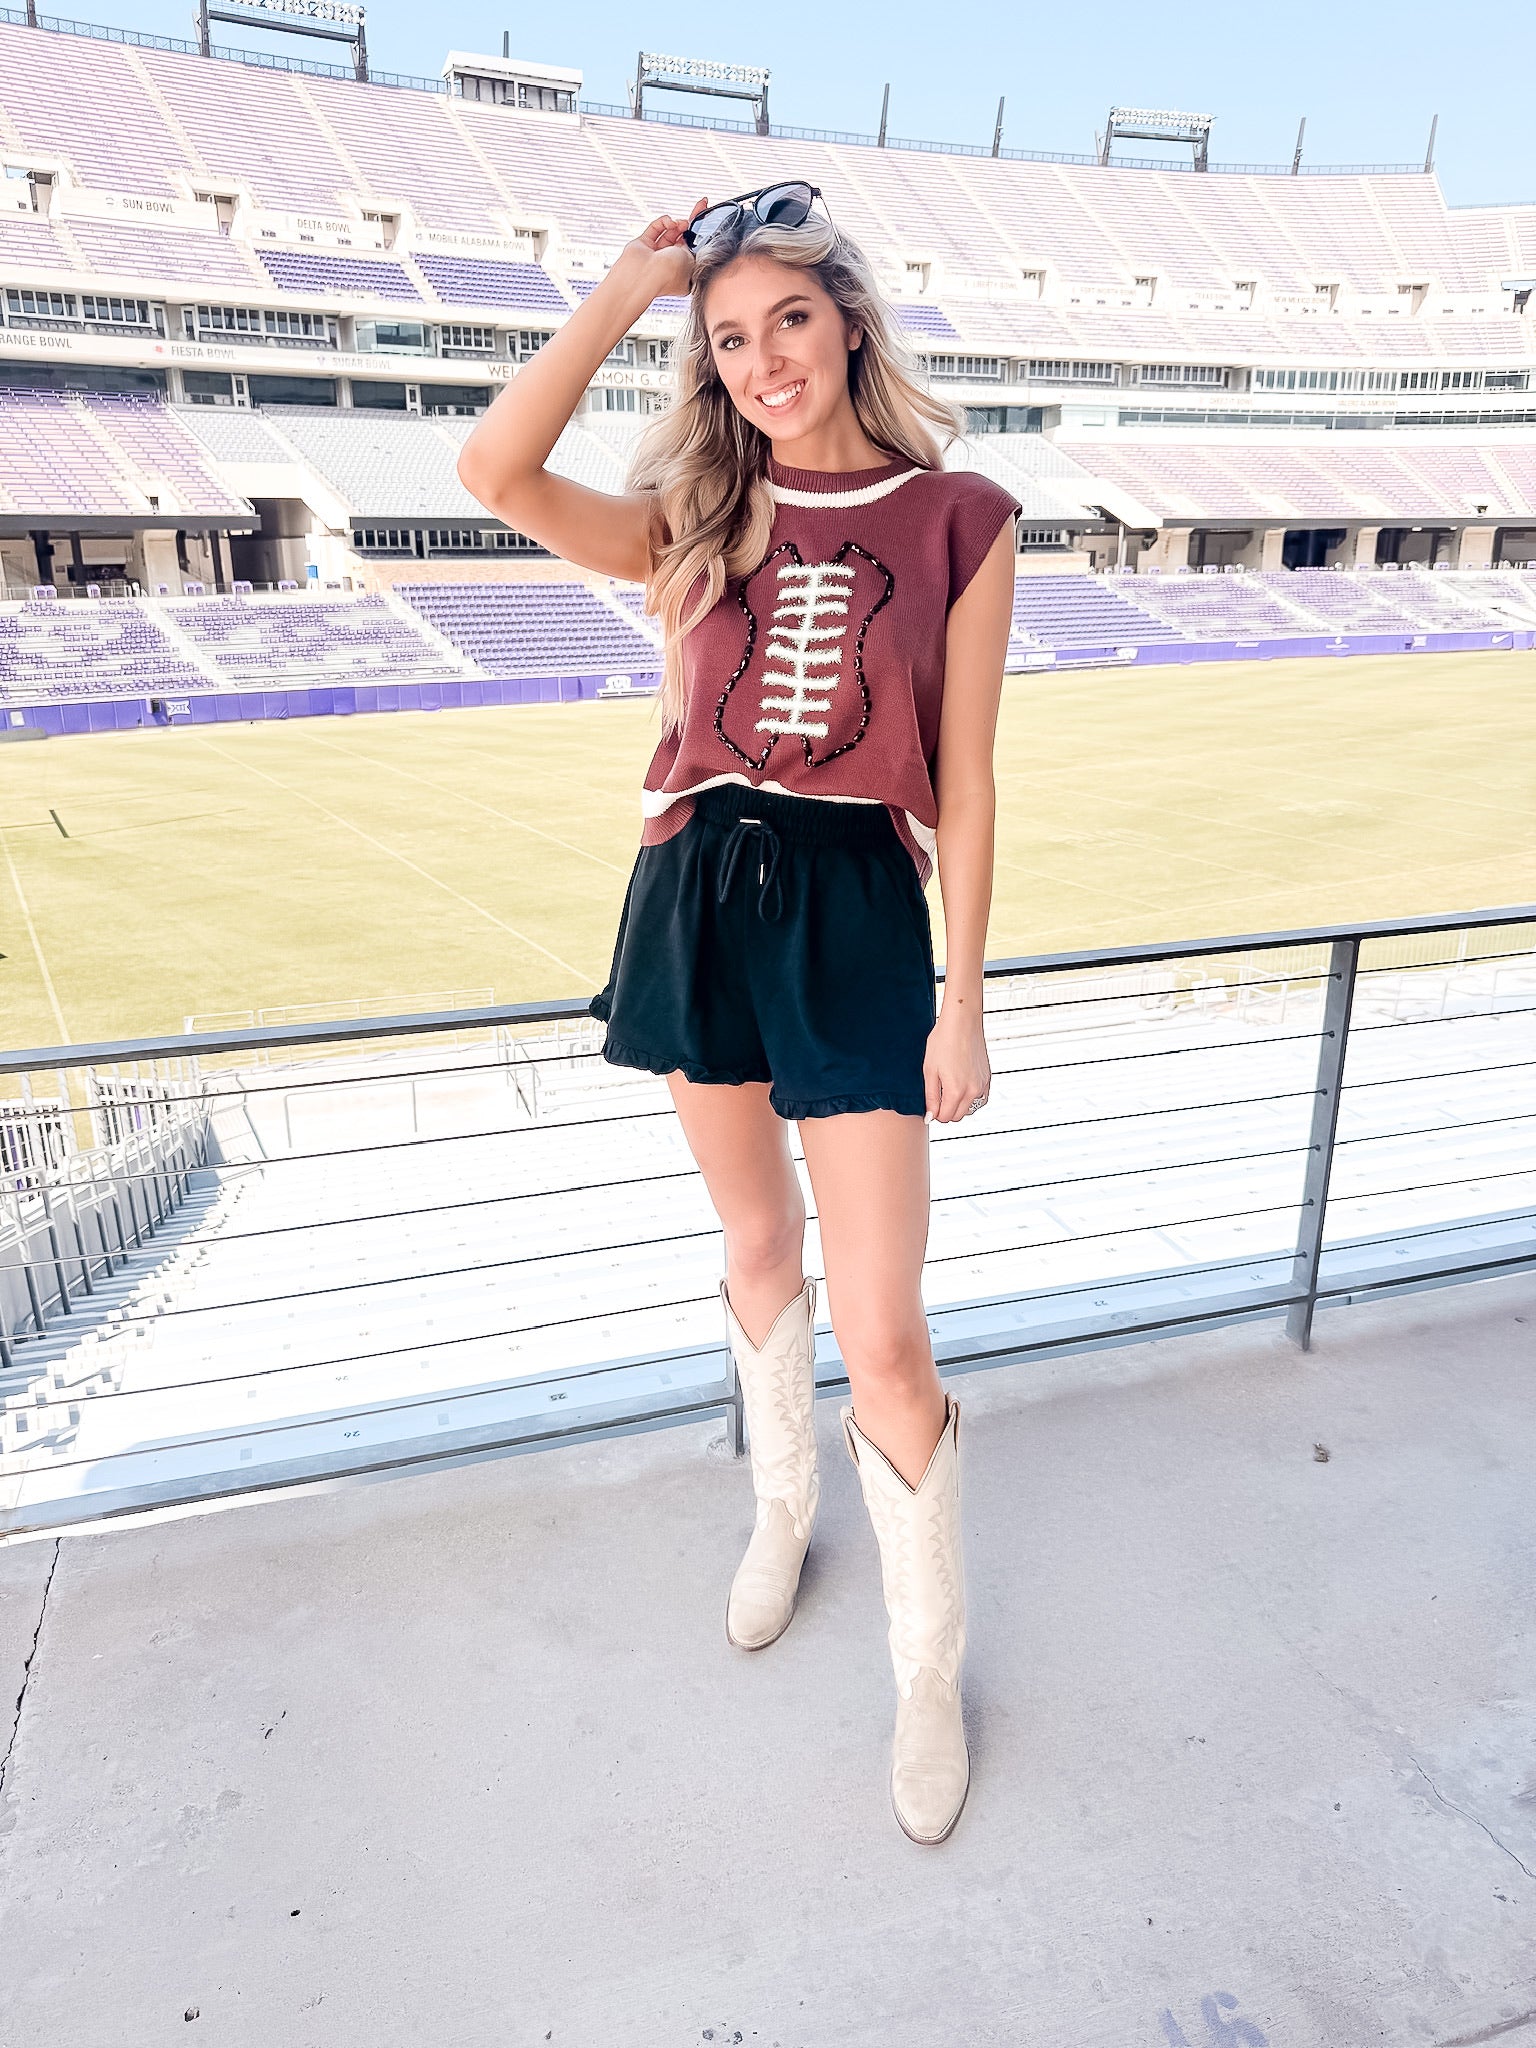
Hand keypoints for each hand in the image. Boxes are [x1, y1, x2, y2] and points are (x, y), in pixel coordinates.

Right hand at [612, 198, 710, 300]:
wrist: (645, 275)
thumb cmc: (670, 274)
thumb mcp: (693, 259)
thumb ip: (697, 246)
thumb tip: (698, 236)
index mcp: (685, 271)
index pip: (695, 248)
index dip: (701, 233)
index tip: (708, 215)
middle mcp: (670, 262)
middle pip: (683, 237)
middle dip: (691, 222)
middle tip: (701, 205)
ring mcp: (656, 254)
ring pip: (670, 231)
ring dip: (678, 223)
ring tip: (681, 224)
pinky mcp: (643, 244)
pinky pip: (655, 227)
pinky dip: (663, 222)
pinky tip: (670, 223)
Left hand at [923, 999, 991, 1123]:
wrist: (962, 1022)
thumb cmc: (943, 1042)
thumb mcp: (930, 1071)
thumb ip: (931, 1097)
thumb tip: (931, 1117)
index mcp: (956, 1091)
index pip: (945, 1117)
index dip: (934, 1112)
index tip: (931, 1101)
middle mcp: (973, 1091)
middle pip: (958, 1116)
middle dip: (947, 1110)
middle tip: (938, 1092)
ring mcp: (982, 1085)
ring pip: (970, 1109)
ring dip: (959, 1105)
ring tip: (950, 1086)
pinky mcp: (988, 1078)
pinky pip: (980, 1099)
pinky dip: (970, 1097)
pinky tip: (962, 1084)